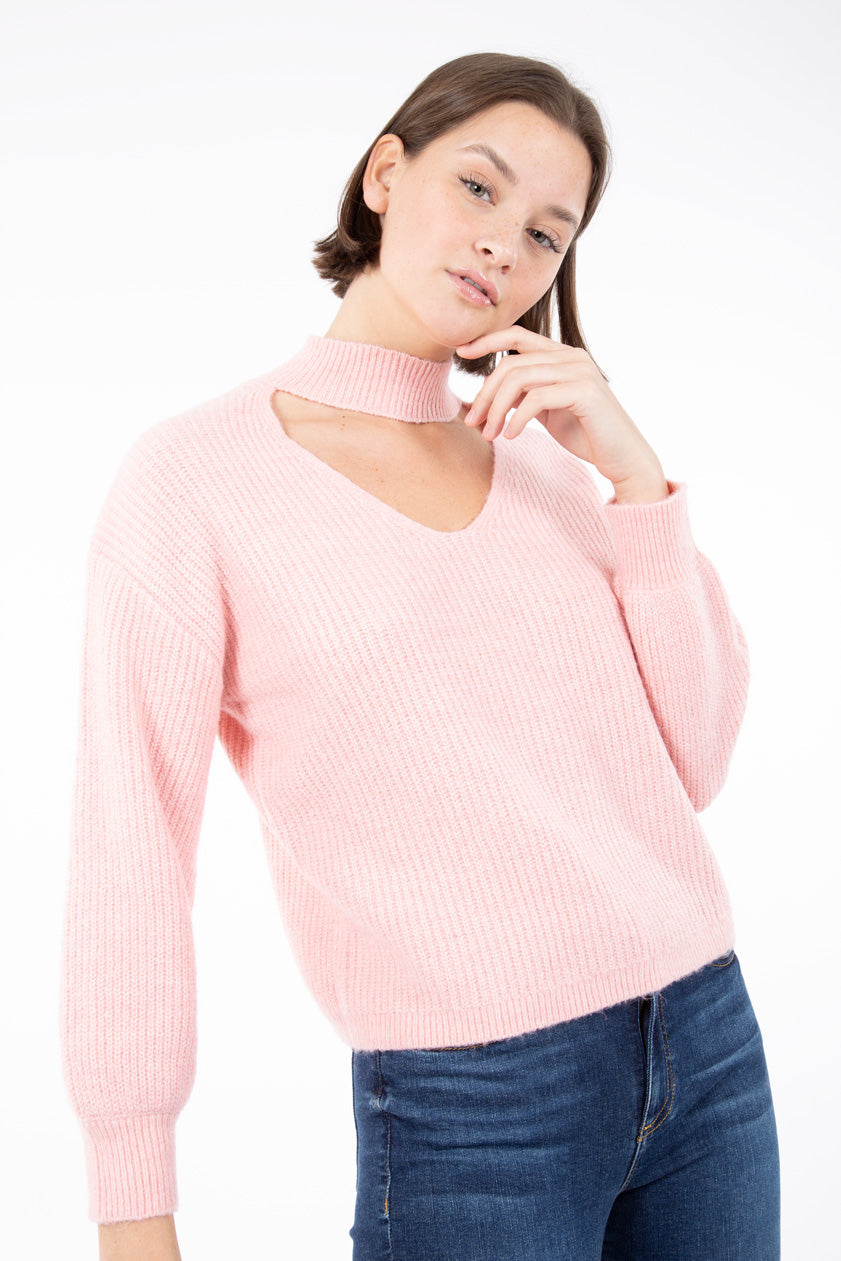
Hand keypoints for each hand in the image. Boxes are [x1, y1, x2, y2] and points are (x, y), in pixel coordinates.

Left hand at [457, 326, 667, 496]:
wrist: (623, 457)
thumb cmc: (586, 435)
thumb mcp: (547, 412)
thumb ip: (525, 396)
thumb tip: (492, 395)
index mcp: (563, 356)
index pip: (518, 335)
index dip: (487, 340)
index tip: (461, 352)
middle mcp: (572, 357)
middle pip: (512, 363)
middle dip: (485, 393)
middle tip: (473, 422)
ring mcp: (580, 371)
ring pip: (520, 379)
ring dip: (496, 409)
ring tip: (489, 434)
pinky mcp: (584, 391)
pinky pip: (536, 398)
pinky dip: (517, 418)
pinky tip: (511, 436)